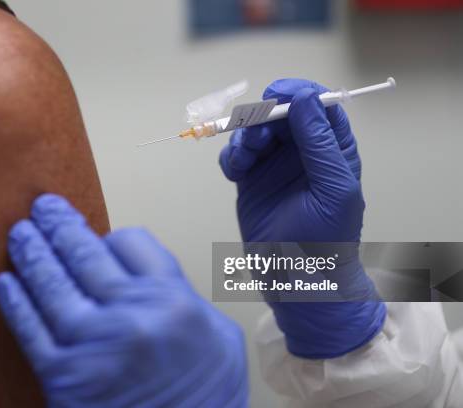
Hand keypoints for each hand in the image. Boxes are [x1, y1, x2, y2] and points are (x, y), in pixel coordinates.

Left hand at [0, 195, 247, 407]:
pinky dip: (15, 303)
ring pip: (51, 284)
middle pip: (85, 254)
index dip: (113, 236)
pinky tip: (6, 281)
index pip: (131, 242)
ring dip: (31, 253)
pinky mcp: (62, 376)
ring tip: (20, 233)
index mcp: (173, 300)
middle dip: (60, 225)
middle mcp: (131, 315)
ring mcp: (93, 344)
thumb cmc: (205, 397)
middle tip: (43, 207)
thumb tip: (142, 267)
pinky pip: (31, 329)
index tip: (104, 239)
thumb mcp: (220, 337)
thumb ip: (182, 294)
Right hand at [220, 79, 363, 242]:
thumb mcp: (333, 189)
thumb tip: (306, 98)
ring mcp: (274, 165)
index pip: (319, 106)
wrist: (297, 280)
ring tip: (243, 161)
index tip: (277, 93)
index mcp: (332, 150)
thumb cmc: (327, 240)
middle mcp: (303, 153)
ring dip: (244, 138)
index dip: (299, 93)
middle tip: (255, 135)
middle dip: (263, 118)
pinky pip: (236, 154)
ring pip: (254, 131)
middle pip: (280, 114)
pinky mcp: (251, 180)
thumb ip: (321, 143)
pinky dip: (231, 157)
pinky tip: (235, 172)